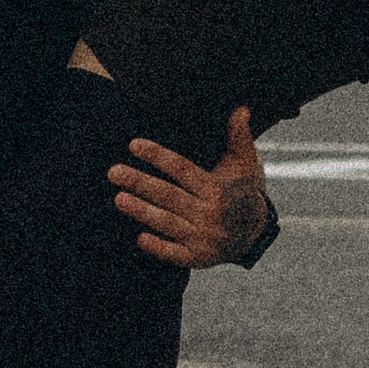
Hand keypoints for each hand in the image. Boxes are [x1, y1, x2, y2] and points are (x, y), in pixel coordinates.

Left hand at [108, 106, 270, 267]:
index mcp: (218, 189)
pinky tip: (139, 238)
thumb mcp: (245, 163)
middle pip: (170, 196)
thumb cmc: (242, 190)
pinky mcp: (198, 258)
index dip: (158, 157)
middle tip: (113, 171)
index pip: (182, 170)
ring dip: (142, 212)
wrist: (255, 233)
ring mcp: (204, 238)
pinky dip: (159, 248)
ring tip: (118, 198)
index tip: (133, 144)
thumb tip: (241, 109)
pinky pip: (176, 255)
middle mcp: (210, 213)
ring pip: (168, 223)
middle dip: (140, 183)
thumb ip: (239, 136)